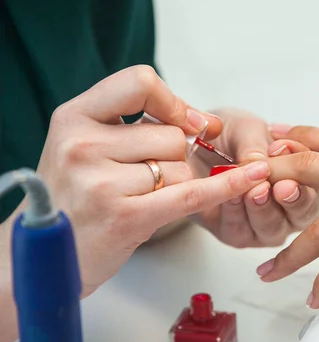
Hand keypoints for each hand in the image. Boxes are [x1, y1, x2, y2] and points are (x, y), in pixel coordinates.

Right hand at [14, 66, 269, 296]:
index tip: (190, 122)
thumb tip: (204, 121)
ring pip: (181, 167)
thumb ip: (135, 125)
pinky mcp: (125, 216)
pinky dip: (227, 186)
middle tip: (142, 181)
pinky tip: (253, 177)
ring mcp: (101, 181)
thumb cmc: (75, 198)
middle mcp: (82, 144)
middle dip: (172, 158)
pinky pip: (192, 193)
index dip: (173, 101)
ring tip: (138, 200)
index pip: (139, 83)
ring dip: (175, 185)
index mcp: (73, 117)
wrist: (42, 259)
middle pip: (170, 135)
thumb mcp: (86, 147)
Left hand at [187, 112, 318, 246]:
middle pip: (305, 212)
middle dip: (295, 199)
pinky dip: (237, 212)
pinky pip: (242, 230)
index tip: (298, 156)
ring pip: (275, 227)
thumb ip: (256, 145)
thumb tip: (260, 163)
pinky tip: (233, 196)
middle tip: (284, 187)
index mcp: (309, 179)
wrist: (192, 145)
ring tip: (256, 191)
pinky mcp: (239, 235)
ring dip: (265, 209)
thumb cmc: (232, 135)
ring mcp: (270, 225)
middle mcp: (294, 207)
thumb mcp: (246, 129)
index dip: (313, 170)